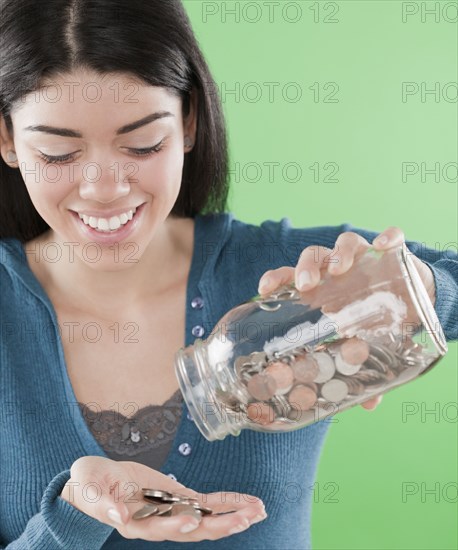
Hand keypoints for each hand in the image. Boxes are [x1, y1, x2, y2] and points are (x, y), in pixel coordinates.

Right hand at [60, 456, 266, 540]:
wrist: (95, 484)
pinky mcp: (178, 499)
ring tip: (258, 511)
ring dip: (232, 515)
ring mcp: (171, 512)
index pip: (159, 528)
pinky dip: (228, 503)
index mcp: (135, 524)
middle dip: (220, 525)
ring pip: (207, 519)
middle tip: (247, 519)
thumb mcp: (90, 490)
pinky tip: (248, 503)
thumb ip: (104, 505)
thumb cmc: (89, 486)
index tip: (192, 521)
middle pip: (193, 529)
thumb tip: (120, 518)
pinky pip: (207, 504)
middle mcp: (158, 523)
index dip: (175, 526)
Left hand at [257, 226, 435, 410]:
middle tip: (307, 286)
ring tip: (341, 269)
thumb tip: (367, 406)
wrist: (414, 298)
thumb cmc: (375, 318)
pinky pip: (391, 238)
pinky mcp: (392, 252)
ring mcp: (363, 257)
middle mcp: (337, 269)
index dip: (275, 279)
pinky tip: (386, 245)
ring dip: (340, 253)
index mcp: (322, 289)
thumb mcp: (364, 344)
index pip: (290, 278)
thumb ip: (361, 368)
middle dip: (306, 268)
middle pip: (313, 257)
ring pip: (344, 243)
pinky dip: (389, 237)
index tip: (264, 289)